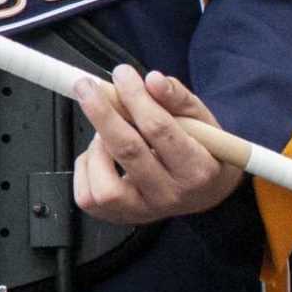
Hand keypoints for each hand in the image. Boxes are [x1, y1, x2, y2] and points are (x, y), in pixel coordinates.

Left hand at [73, 64, 243, 225]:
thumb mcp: (202, 121)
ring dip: (97, 148)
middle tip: (87, 87)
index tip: (122, 74)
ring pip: (104, 183)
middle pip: (128, 151)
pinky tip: (100, 154)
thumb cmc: (203, 151)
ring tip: (105, 131)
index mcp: (198, 170)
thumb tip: (153, 80)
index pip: (160, 130)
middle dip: (102, 112)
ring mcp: (144, 210)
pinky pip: (87, 195)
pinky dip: (86, 167)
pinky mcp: (118, 216)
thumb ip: (178, 98)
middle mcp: (172, 195)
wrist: (205, 192)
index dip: (136, 98)